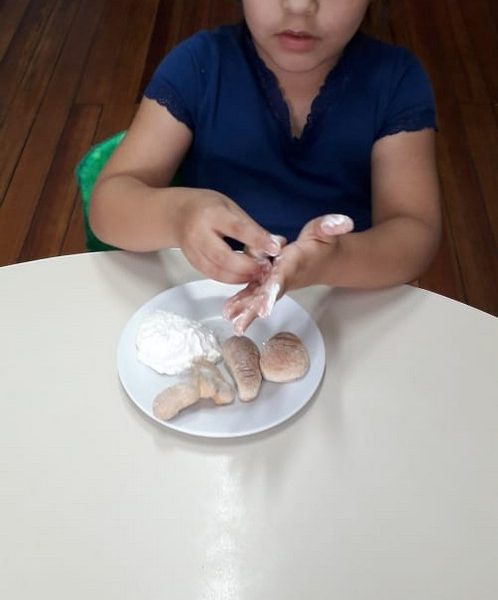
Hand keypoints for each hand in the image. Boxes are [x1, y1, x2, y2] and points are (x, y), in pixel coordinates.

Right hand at [174, 190, 280, 282]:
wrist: (178, 214)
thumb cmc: (207, 207)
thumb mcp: (231, 207)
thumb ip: (251, 227)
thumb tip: (275, 243)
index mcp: (212, 214)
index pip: (237, 229)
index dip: (257, 240)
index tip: (274, 249)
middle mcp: (199, 233)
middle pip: (223, 256)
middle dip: (247, 266)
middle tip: (264, 269)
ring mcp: (193, 250)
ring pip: (217, 271)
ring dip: (240, 277)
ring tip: (256, 275)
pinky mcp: (193, 262)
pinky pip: (212, 275)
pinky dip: (230, 279)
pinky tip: (243, 276)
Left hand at [223, 214, 353, 333]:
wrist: (325, 260)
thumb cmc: (322, 245)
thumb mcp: (325, 231)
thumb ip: (331, 226)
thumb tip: (344, 222)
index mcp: (292, 266)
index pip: (282, 281)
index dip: (271, 293)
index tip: (263, 310)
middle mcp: (283, 278)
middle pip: (266, 296)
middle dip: (253, 310)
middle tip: (240, 325)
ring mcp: (274, 282)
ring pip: (257, 298)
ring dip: (244, 311)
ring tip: (231, 323)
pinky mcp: (268, 282)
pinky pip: (252, 293)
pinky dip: (241, 303)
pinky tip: (228, 312)